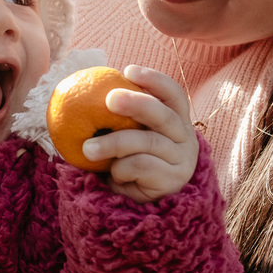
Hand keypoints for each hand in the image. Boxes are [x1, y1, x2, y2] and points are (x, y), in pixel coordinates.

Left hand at [80, 64, 198, 202]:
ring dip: (113, 143)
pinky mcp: (171, 180)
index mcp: (176, 119)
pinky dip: (121, 168)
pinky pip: (141, 166)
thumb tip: (91, 88)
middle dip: (136, 103)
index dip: (154, 80)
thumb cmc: (132, 159)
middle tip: (109, 99)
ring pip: (147, 141)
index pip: (174, 94)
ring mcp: (181, 159)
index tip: (128, 70)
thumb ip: (122, 115)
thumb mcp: (131, 134)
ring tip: (87, 148)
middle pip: (163, 115)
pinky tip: (114, 173)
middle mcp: (184, 137)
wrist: (142, 202)